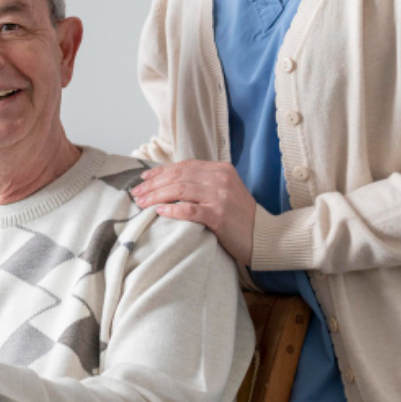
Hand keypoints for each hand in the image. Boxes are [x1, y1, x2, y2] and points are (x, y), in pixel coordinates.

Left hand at [131, 160, 255, 265]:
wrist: (264, 236)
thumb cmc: (239, 216)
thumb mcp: (224, 191)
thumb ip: (203, 183)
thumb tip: (170, 182)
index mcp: (221, 169)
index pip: (184, 165)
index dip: (161, 171)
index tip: (143, 178)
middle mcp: (221, 179)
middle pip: (179, 176)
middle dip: (154, 184)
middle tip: (137, 193)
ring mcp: (220, 196)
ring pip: (180, 190)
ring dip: (157, 196)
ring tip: (142, 203)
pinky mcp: (219, 216)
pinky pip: (190, 210)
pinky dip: (172, 209)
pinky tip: (159, 211)